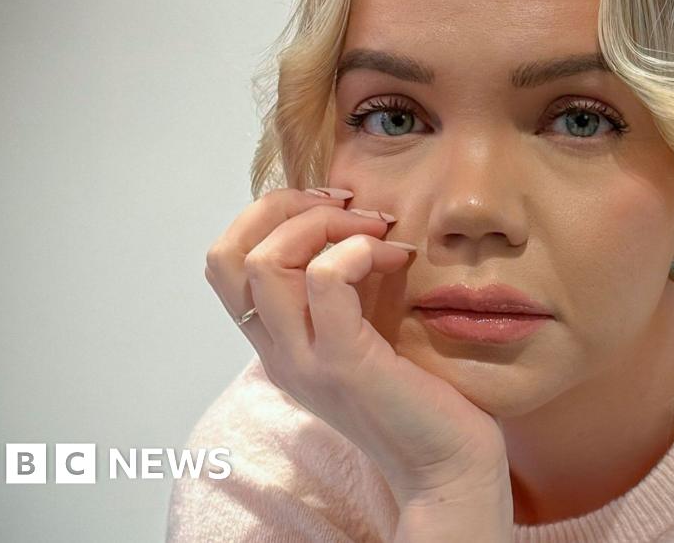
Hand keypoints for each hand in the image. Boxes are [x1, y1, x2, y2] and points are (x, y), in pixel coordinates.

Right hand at [203, 187, 511, 511]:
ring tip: (377, 231)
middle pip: (229, 254)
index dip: (270, 216)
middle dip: (284, 207)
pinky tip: (394, 258)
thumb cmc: (419, 397)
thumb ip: (344, 293)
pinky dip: (356, 250)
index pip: (227, 263)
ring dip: (323, 224)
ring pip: (266, 261)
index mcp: (278, 343)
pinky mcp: (344, 363)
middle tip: (348, 206)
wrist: (446, 467)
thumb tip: (353, 222)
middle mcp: (278, 352)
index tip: (333, 207)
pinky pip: (325, 279)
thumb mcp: (365, 335)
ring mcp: (306, 360)